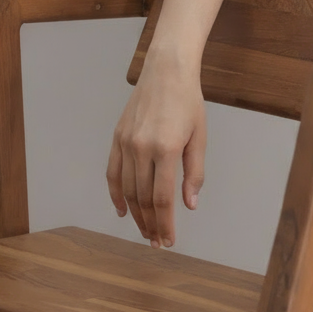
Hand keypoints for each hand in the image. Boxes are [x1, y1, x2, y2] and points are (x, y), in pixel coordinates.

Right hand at [106, 62, 205, 248]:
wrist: (167, 70)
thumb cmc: (188, 101)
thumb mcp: (200, 136)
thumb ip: (194, 173)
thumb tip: (189, 205)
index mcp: (166, 148)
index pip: (162, 198)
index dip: (165, 223)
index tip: (169, 240)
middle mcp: (142, 147)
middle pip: (143, 198)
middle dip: (151, 224)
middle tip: (157, 241)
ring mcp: (126, 142)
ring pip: (128, 189)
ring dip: (136, 214)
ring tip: (145, 230)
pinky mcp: (117, 137)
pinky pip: (112, 173)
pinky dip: (116, 195)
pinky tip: (123, 210)